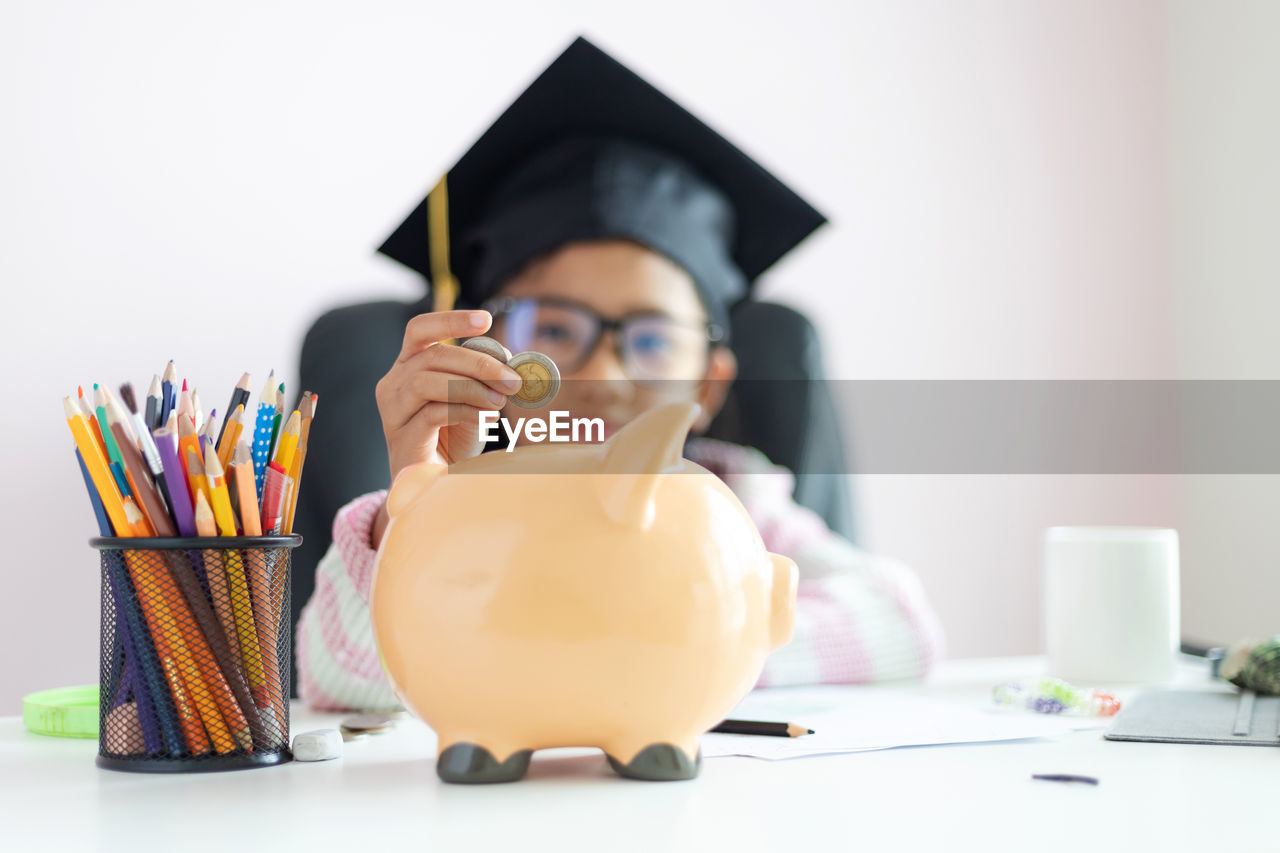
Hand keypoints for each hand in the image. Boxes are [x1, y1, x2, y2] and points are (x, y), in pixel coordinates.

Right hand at [371, 310, 521, 546]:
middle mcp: (393, 383)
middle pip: (432, 356)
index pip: (420, 330)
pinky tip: (485, 418)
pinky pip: (432, 413)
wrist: (436, 483)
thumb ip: (484, 378)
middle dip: (479, 364)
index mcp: (408, 366)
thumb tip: (512, 363)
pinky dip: (464, 410)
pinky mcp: (400, 437)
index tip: (486, 319)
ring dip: (471, 387)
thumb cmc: (454, 438)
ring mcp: (392, 411)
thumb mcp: (473, 400)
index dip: (451, 320)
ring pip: (427, 381)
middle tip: (513, 379)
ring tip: (500, 401)